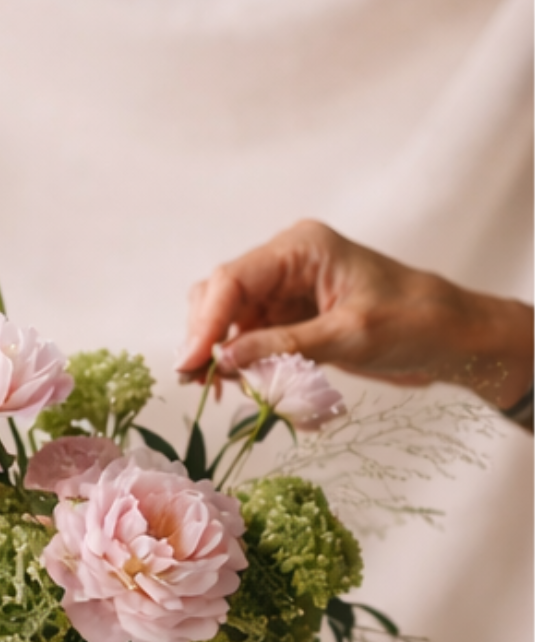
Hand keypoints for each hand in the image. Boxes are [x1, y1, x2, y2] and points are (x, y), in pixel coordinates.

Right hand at [177, 219, 532, 414]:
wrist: (452, 336)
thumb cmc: (414, 322)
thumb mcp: (349, 336)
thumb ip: (284, 346)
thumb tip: (224, 361)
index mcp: (300, 248)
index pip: (232, 280)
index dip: (204, 323)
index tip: (189, 366)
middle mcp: (286, 264)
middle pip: (220, 296)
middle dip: (204, 339)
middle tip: (198, 385)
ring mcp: (287, 292)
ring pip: (230, 321)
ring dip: (221, 356)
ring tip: (219, 392)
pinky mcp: (293, 319)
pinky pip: (251, 340)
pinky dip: (244, 365)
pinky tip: (245, 389)